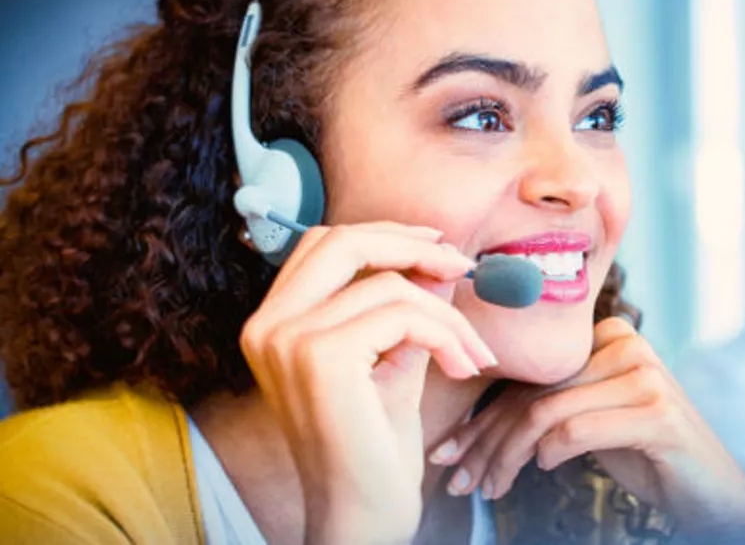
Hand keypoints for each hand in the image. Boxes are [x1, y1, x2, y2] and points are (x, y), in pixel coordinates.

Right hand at [240, 222, 496, 544]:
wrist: (363, 513)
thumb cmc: (374, 447)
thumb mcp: (393, 361)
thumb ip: (407, 309)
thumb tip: (440, 258)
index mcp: (272, 324)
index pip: (324, 245)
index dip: (384, 235)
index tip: (438, 248)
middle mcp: (267, 326)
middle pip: (342, 241)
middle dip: (412, 246)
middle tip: (464, 267)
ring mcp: (288, 340)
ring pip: (390, 285)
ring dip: (448, 314)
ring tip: (473, 352)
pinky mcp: (323, 357)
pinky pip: (405, 315)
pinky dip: (446, 335)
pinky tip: (463, 368)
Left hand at [430, 317, 744, 543]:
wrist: (713, 490)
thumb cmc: (648, 455)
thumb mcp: (595, 421)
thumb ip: (554, 405)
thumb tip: (476, 426)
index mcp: (611, 337)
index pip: (530, 376)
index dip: (483, 417)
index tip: (449, 453)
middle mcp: (629, 346)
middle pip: (534, 393)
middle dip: (485, 441)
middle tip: (456, 478)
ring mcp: (646, 376)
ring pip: (547, 413)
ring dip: (507, 457)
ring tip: (488, 488)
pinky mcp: (656, 412)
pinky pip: (576, 429)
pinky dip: (549, 454)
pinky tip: (543, 471)